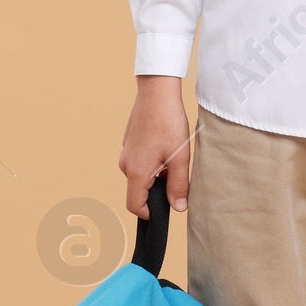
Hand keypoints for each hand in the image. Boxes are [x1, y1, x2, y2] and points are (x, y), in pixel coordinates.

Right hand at [120, 75, 190, 217]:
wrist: (156, 92)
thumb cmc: (168, 122)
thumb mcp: (180, 157)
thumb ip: (178, 185)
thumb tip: (179, 208)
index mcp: (137, 172)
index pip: (135, 206)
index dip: (150, 213)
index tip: (167, 207)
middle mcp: (126, 165)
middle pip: (139, 191)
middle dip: (158, 190)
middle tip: (177, 173)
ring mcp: (125, 153)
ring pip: (141, 176)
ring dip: (156, 174)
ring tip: (173, 156)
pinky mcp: (129, 143)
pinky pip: (139, 162)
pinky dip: (152, 161)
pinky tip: (165, 145)